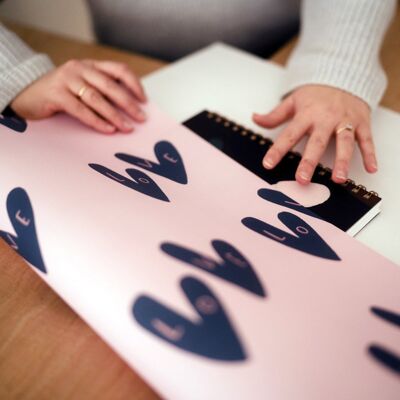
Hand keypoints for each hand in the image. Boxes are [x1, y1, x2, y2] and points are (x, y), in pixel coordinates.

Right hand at [11, 59, 146, 133]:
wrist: (28, 95)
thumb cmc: (62, 94)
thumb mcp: (83, 87)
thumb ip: (102, 92)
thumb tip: (131, 108)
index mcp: (90, 65)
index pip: (118, 69)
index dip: (134, 84)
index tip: (144, 100)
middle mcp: (79, 68)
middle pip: (110, 85)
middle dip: (128, 103)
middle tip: (141, 118)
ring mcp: (66, 79)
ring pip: (96, 98)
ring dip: (114, 115)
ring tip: (127, 128)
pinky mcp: (56, 94)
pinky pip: (81, 109)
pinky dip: (96, 121)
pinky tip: (108, 129)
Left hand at [253, 84, 376, 184]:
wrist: (344, 75)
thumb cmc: (316, 94)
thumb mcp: (293, 101)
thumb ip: (275, 114)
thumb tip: (254, 118)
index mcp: (306, 115)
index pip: (289, 135)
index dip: (277, 150)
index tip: (268, 164)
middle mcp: (325, 119)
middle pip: (317, 142)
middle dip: (309, 161)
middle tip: (302, 179)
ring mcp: (345, 121)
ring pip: (344, 142)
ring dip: (343, 161)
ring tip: (338, 179)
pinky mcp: (362, 122)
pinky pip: (366, 140)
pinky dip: (370, 154)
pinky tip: (371, 168)